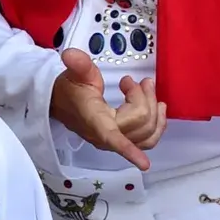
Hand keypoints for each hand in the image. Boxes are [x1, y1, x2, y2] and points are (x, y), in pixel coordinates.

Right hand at [47, 48, 164, 169]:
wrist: (61, 103)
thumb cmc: (70, 89)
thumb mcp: (74, 74)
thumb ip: (78, 64)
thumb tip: (70, 55)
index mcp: (94, 119)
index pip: (111, 136)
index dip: (128, 150)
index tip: (144, 164)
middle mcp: (105, 135)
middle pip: (140, 122)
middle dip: (145, 98)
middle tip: (138, 80)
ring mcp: (115, 141)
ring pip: (148, 133)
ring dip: (154, 110)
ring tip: (148, 88)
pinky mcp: (123, 140)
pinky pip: (148, 140)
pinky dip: (158, 126)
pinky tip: (158, 109)